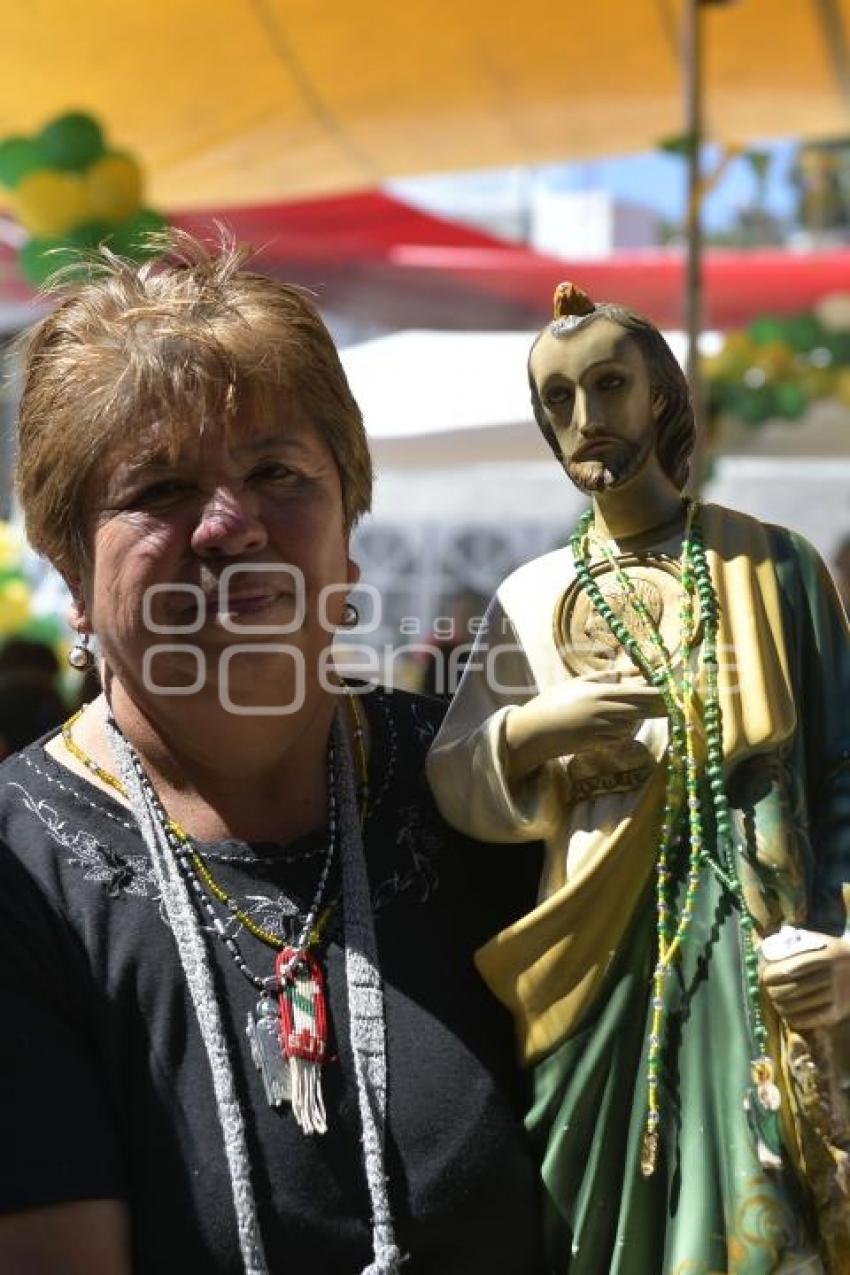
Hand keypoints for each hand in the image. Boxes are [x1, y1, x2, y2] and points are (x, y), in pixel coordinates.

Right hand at [504, 677, 665, 780]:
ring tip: (639, 712)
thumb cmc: (552, 703)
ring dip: (636, 720)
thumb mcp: (576, 684)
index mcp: (599, 693)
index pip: (636, 693)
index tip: (673, 691)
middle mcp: (603, 712)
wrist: (533, 732)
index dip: (657, 693)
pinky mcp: (597, 745)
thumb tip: (628, 671)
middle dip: (658, 707)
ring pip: (630, 725)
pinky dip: (623, 731)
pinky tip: (618, 725)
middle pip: (640, 710)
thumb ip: (603, 677)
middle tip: (676, 704)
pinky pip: (618, 737)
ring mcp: (600, 730)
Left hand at [760, 933, 849, 1030]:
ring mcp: (835, 996)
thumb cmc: (830, 951)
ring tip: (775, 1001)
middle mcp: (832, 976)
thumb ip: (792, 942)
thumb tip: (765, 951)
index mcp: (825, 955)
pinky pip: (808, 1020)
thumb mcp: (816, 940)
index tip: (763, 975)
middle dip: (772, 991)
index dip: (771, 975)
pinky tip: (787, 1013)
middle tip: (767, 990)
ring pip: (797, 1007)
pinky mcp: (837, 1012)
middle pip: (790, 990)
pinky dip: (793, 1018)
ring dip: (779, 1005)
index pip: (789, 969)